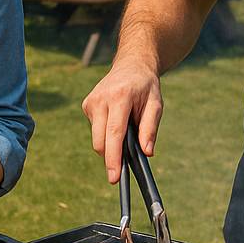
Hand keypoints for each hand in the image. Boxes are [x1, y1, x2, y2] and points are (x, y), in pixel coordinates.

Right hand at [82, 52, 161, 183]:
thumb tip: (146, 153)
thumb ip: (150, 129)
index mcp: (120, 97)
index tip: (114, 177)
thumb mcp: (156, 105)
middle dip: (111, 158)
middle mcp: (101, 99)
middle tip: (124, 167)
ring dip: (111, 143)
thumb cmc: (146, 86)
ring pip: (97, 139)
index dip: (114, 158)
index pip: (114, 133)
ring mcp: (91, 101)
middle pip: (101, 141)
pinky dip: (106, 133)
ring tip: (127, 128)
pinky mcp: (87, 105)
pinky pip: (96, 130)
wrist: (131, 65)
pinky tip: (117, 120)